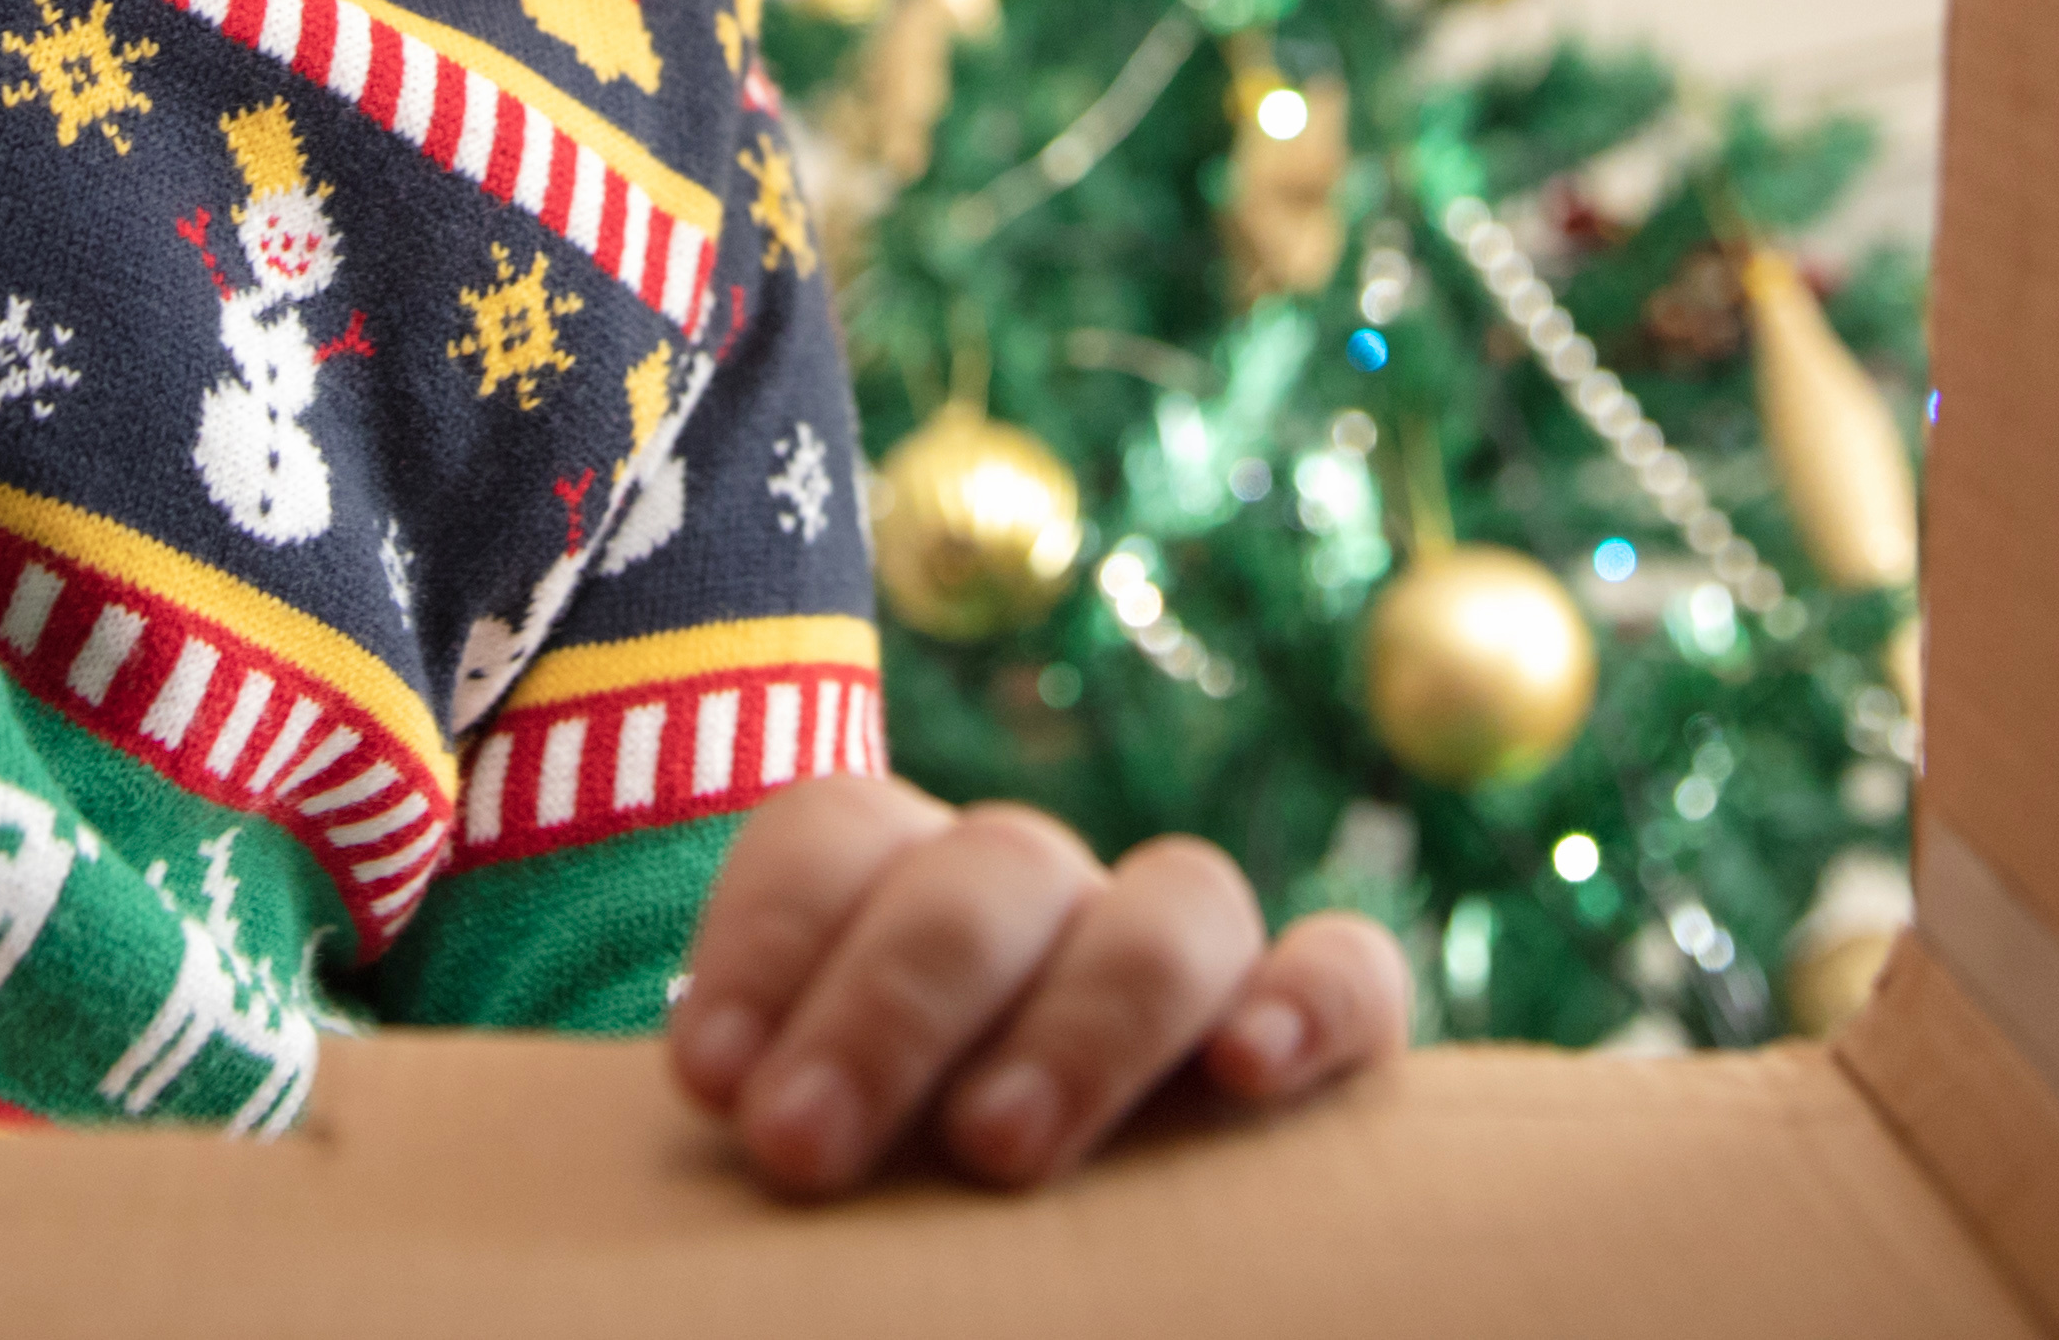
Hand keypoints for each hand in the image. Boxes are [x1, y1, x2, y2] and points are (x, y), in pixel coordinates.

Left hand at [668, 776, 1406, 1197]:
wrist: (971, 1221)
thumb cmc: (863, 1201)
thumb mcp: (800, 1152)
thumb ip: (773, 1120)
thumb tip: (725, 1139)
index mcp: (895, 882)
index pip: (835, 836)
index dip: (768, 941)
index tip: (710, 1087)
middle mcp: (1042, 894)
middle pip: (988, 873)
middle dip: (888, 1007)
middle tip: (804, 1148)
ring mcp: (1181, 947)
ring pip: (1170, 907)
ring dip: (1081, 1020)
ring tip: (995, 1147)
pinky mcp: (1319, 1025)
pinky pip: (1349, 973)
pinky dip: (1311, 1001)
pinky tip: (1251, 1073)